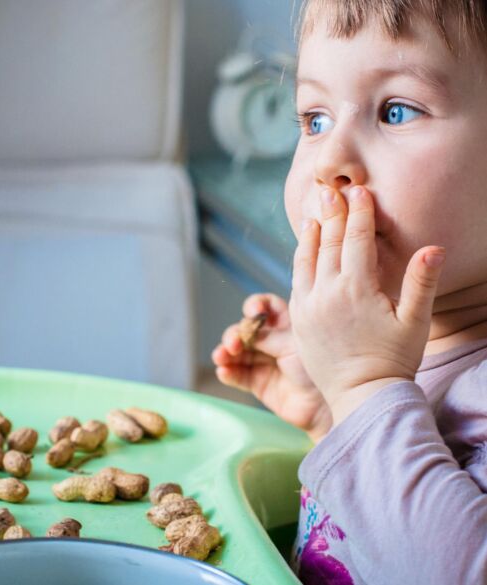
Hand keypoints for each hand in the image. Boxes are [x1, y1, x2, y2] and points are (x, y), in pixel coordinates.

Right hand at [212, 293, 332, 443]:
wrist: (328, 405)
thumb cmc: (320, 368)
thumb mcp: (296, 344)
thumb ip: (269, 336)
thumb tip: (245, 330)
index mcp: (287, 325)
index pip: (266, 307)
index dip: (255, 305)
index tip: (252, 312)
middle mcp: (273, 341)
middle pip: (244, 330)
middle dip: (235, 334)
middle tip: (234, 344)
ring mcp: (264, 362)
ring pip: (236, 352)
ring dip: (224, 352)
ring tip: (221, 357)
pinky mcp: (258, 384)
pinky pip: (237, 375)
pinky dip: (227, 372)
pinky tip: (224, 371)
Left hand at [290, 186, 445, 425]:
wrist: (362, 396)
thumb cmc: (394, 360)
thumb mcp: (415, 322)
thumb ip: (422, 283)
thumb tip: (434, 248)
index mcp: (356, 289)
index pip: (356, 240)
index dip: (358, 213)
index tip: (358, 191)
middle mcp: (326, 293)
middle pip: (328, 244)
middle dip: (332, 214)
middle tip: (330, 191)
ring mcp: (308, 307)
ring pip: (305, 261)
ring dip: (311, 236)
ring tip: (314, 216)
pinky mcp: (299, 320)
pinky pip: (296, 282)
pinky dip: (300, 262)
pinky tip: (304, 253)